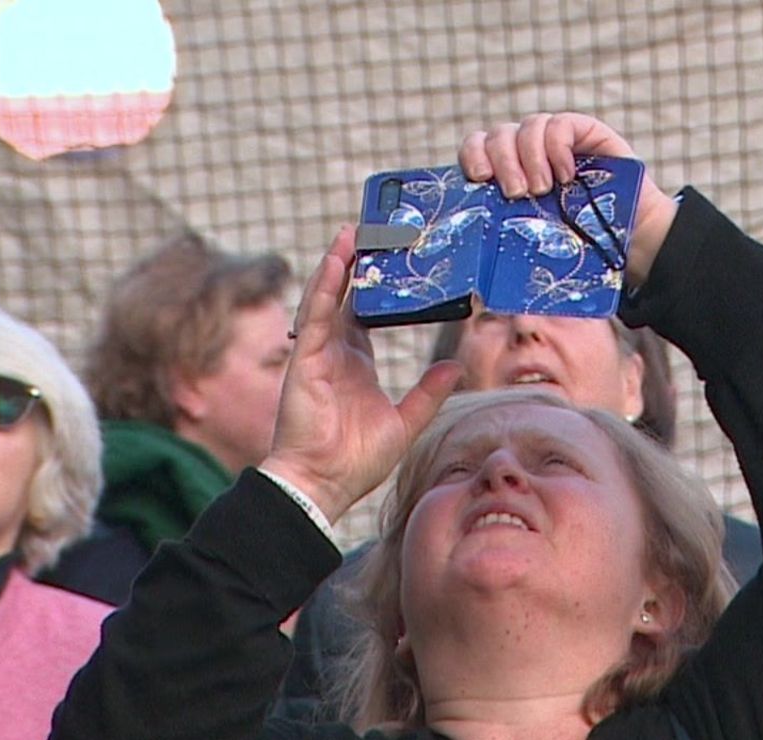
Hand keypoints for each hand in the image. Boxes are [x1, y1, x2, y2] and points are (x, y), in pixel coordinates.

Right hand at [261, 225, 462, 519]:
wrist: (324, 484)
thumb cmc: (357, 461)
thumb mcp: (405, 422)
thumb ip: (428, 393)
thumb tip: (456, 365)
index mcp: (357, 365)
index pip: (366, 315)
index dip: (378, 288)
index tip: (396, 263)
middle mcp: (336, 353)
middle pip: (346, 297)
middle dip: (359, 265)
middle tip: (377, 232)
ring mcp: (318, 354)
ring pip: (328, 298)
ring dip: (340, 264)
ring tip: (355, 231)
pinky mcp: (306, 359)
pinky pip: (315, 314)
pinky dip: (325, 285)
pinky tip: (336, 259)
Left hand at [458, 112, 677, 290]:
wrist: (631, 245)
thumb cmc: (580, 251)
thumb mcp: (534, 249)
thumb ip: (505, 248)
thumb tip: (474, 290)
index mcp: (507, 175)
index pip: (476, 149)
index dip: (472, 156)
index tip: (479, 179)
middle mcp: (527, 153)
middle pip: (497, 136)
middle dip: (502, 162)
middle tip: (517, 194)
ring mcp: (555, 140)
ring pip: (527, 127)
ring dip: (529, 156)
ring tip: (544, 189)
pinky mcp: (584, 132)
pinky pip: (559, 125)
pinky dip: (557, 146)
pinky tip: (566, 174)